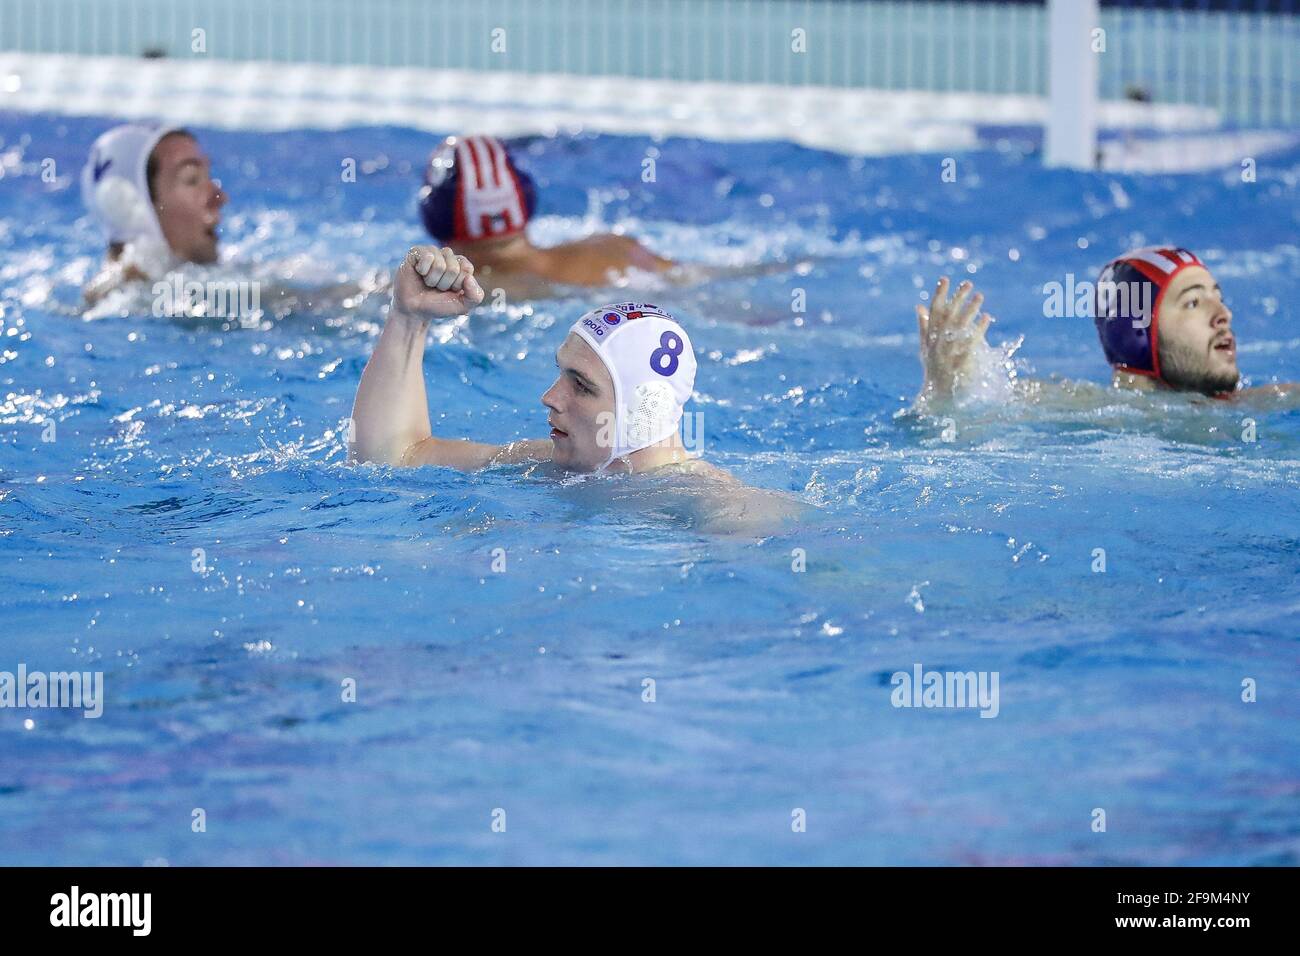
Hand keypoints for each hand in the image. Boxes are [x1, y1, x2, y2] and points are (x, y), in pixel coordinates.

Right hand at [391, 245, 483, 321]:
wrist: (414, 310)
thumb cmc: (438, 305)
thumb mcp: (463, 305)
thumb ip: (475, 296)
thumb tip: (469, 278)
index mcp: (461, 264)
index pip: (467, 268)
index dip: (458, 284)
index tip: (451, 290)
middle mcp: (447, 255)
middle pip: (453, 268)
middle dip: (444, 284)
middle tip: (436, 288)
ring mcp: (432, 252)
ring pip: (440, 265)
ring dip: (433, 280)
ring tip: (427, 283)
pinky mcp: (416, 252)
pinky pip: (427, 257)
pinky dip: (423, 271)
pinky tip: (419, 273)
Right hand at [916, 277, 994, 401]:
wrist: (939, 397)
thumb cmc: (933, 370)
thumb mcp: (925, 347)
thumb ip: (923, 326)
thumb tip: (919, 306)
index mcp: (929, 338)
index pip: (933, 312)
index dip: (938, 295)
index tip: (945, 279)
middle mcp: (936, 344)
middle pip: (947, 317)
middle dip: (957, 299)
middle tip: (968, 284)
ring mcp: (947, 354)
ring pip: (959, 327)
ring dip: (970, 310)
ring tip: (980, 296)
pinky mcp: (960, 362)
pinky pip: (970, 343)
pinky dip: (979, 329)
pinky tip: (987, 317)